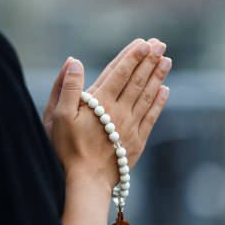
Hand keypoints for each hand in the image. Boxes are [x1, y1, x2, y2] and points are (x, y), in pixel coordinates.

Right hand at [47, 38, 171, 188]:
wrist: (85, 182)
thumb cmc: (65, 148)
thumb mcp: (57, 116)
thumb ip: (67, 87)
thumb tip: (74, 61)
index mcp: (99, 103)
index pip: (119, 72)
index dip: (131, 56)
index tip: (143, 42)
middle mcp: (119, 111)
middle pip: (137, 81)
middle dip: (149, 60)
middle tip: (160, 44)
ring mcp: (131, 127)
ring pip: (147, 96)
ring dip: (157, 77)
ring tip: (167, 61)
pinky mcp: (137, 142)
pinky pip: (151, 117)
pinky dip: (159, 103)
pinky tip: (164, 91)